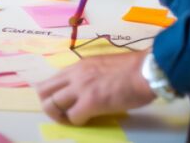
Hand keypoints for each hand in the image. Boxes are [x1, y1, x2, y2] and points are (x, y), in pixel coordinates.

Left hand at [36, 52, 153, 124]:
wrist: (145, 70)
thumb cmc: (130, 70)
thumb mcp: (101, 66)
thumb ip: (88, 76)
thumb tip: (83, 89)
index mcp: (78, 66)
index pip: (51, 80)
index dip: (51, 95)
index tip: (61, 104)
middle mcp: (75, 75)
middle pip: (44, 91)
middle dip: (49, 106)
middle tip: (63, 114)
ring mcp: (81, 87)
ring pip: (52, 105)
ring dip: (60, 116)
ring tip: (73, 119)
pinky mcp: (91, 101)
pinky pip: (73, 117)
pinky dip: (77, 122)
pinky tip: (88, 120)